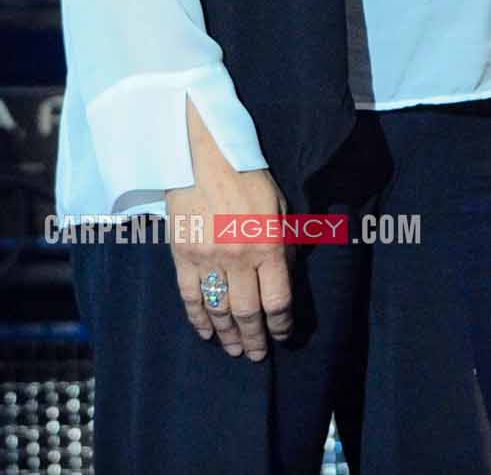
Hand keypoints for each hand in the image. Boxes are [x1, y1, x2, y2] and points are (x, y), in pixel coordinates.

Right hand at [164, 96, 293, 359]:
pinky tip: (206, 333)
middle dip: (255, 339)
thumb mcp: (280, 206)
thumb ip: (284, 243)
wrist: (205, 156)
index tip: (284, 335)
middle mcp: (239, 258)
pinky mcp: (183, 256)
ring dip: (228, 335)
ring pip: (219, 311)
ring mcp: (208, 259)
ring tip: (235, 350)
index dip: (282, 324)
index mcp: (268, 244)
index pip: (277, 300)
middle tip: (258, 355)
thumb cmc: (249, 176)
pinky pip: (191, 297)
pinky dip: (198, 319)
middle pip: (248, 313)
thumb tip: (285, 276)